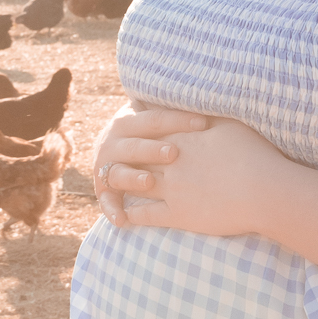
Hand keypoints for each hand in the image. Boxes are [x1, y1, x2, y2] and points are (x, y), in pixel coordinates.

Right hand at [92, 104, 208, 222]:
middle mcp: (114, 143)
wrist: (113, 145)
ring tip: (149, 182)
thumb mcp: (157, 118)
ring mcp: (107, 167)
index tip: (203, 123)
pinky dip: (112, 211)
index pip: (154, 119)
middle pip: (135, 146)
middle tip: (174, 153)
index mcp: (128, 121)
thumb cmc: (150, 132)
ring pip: (118, 172)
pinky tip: (122, 221)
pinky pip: (107, 202)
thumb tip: (213, 97)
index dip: (178, 121)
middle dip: (153, 149)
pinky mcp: (104, 190)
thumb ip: (175, 111)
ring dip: (132, 178)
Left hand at [113, 113, 289, 238]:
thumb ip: (211, 112)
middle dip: (125, 153)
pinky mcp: (178, 215)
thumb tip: (203, 98)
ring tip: (112, 182)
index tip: (127, 119)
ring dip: (124, 182)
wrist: (264, 191)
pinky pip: (145, 214)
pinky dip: (132, 214)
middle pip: (139, 154)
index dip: (139, 124)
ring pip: (136, 183)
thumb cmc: (255, 154)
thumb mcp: (232, 124)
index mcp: (183, 138)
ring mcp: (172, 189)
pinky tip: (125, 214)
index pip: (153, 128)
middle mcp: (171, 162)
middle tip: (112, 152)